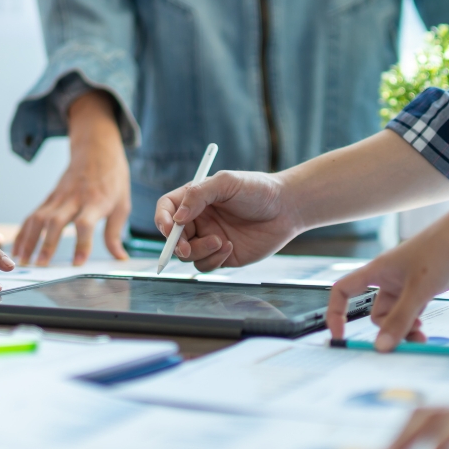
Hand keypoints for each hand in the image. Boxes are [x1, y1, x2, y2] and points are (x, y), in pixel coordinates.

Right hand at [13, 91, 130, 265]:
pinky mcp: (49, 197)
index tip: (77, 263)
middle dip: (47, 244)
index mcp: (95, 202)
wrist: (96, 150)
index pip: (85, 224)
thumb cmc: (112, 179)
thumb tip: (120, 258)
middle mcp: (74, 199)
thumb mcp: (122, 205)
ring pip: (39, 218)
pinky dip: (23, 232)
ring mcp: (58, 197)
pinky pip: (32, 215)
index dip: (81, 244)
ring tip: (23, 261)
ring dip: (29, 240)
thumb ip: (116, 233)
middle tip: (42, 264)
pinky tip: (17, 248)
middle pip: (56, 221)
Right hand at [153, 171, 302, 271]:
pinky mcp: (222, 256)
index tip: (167, 229)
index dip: (161, 220)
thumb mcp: (227, 183)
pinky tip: (230, 247)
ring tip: (221, 242)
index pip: (166, 209)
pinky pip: (205, 265)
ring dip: (199, 251)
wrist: (287, 209)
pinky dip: (213, 260)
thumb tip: (176, 218)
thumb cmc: (258, 190)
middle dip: (176, 244)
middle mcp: (198, 219)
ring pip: (187, 255)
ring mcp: (208, 238)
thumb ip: (199, 195)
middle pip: (172, 236)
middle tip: (186, 248)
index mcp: (195, 199)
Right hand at [326, 212, 448, 346]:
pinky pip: (412, 313)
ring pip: (395, 316)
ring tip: (421, 337)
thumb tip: (381, 346)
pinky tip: (425, 330)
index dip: (336, 312)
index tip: (340, 334)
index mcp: (377, 271)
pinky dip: (416, 324)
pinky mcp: (424, 289)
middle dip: (388, 329)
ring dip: (405, 330)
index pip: (343, 291)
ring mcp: (406, 285)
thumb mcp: (418, 290)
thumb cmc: (441, 250)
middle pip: (376, 313)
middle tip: (407, 338)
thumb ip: (400, 319)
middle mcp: (388, 279)